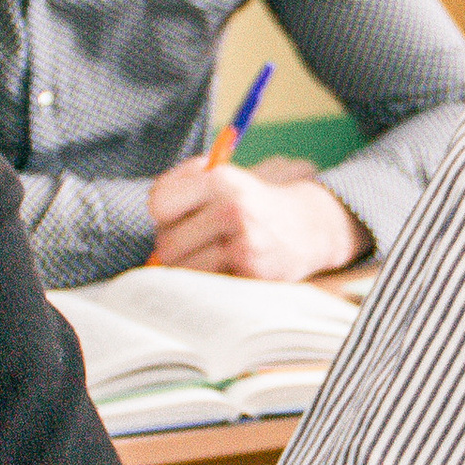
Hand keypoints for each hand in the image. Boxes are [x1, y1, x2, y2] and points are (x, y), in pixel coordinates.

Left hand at [147, 157, 368, 278]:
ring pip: (184, 269)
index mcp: (223, 179)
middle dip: (176, 246)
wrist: (310, 226)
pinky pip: (206, 285)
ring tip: (213, 255)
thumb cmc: (255, 203)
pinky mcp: (253, 275)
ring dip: (191, 268)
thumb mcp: (226, 179)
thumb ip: (185, 188)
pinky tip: (230, 268)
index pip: (159, 203)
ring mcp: (245, 245)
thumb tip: (153, 222)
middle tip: (198, 240)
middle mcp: (234, 209)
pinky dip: (211, 280)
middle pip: (167, 243)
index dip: (164, 212)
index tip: (179, 214)